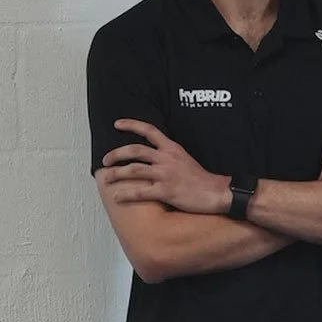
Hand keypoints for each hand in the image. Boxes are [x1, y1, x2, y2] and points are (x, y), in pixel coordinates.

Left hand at [98, 119, 229, 214]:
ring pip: (134, 170)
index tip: (117, 124)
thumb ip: (169, 155)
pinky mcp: (166, 191)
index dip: (131, 125)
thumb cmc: (200, 179)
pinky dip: (126, 194)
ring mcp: (165, 174)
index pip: (149, 130)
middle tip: (105, 160)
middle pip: (135, 150)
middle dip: (116, 154)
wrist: (216, 192)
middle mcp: (166, 158)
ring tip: (106, 179)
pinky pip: (140, 192)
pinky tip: (117, 197)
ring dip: (116, 174)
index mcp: (172, 148)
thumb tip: (153, 156)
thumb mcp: (185, 159)